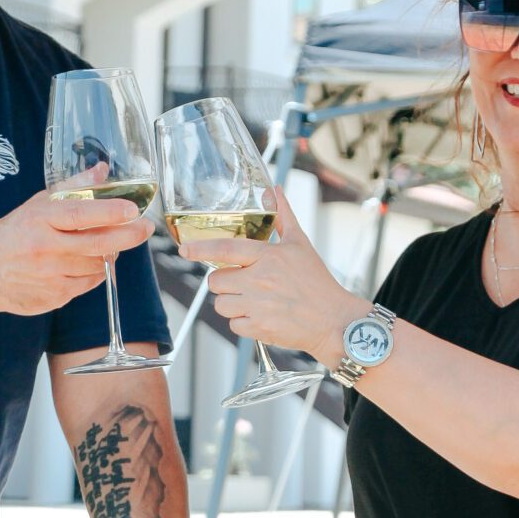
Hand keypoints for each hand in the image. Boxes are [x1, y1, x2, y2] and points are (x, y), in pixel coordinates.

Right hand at [0, 185, 151, 320]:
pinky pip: (87, 284)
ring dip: (107, 254)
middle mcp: (44, 248)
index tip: (132, 209)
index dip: (109, 212)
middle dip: (128, 236)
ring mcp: (49, 276)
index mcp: (39, 219)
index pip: (79, 214)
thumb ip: (71, 187)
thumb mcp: (37, 204)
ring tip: (101, 244)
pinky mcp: (53, 297)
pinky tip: (82, 263)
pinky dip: (92, 273)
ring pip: (96, 265)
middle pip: (97, 244)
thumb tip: (102, 170)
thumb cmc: (13, 234)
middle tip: (145, 228)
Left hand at [186, 186, 356, 364]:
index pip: (225, 250)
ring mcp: (258, 305)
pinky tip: (261, 316)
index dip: (201, 249)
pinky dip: (243, 323)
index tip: (185, 249)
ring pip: (221, 304)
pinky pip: (233, 324)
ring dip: (232, 303)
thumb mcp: (301, 243)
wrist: (333, 319)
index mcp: (268, 256)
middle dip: (225, 283)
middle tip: (244, 283)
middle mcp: (260, 280)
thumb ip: (283, 216)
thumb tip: (274, 190)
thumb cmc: (317, 282)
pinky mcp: (259, 328)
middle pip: (216, 281)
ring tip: (255, 301)